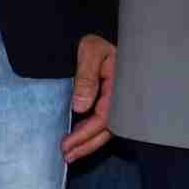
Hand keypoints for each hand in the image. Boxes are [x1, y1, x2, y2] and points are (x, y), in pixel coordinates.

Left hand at [64, 38, 116, 163]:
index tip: (67, 144)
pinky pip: (104, 120)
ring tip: (71, 154)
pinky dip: (91, 132)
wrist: (99, 31)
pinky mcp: (111, 98)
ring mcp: (117, 99)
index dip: (85, 134)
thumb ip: (86, 78)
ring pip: (106, 128)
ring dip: (88, 142)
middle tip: (67, 157)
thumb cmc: (94, 40)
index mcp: (118, 87)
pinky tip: (79, 137)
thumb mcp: (90, 52)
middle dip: (86, 145)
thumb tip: (80, 106)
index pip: (104, 119)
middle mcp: (120, 97)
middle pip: (107, 130)